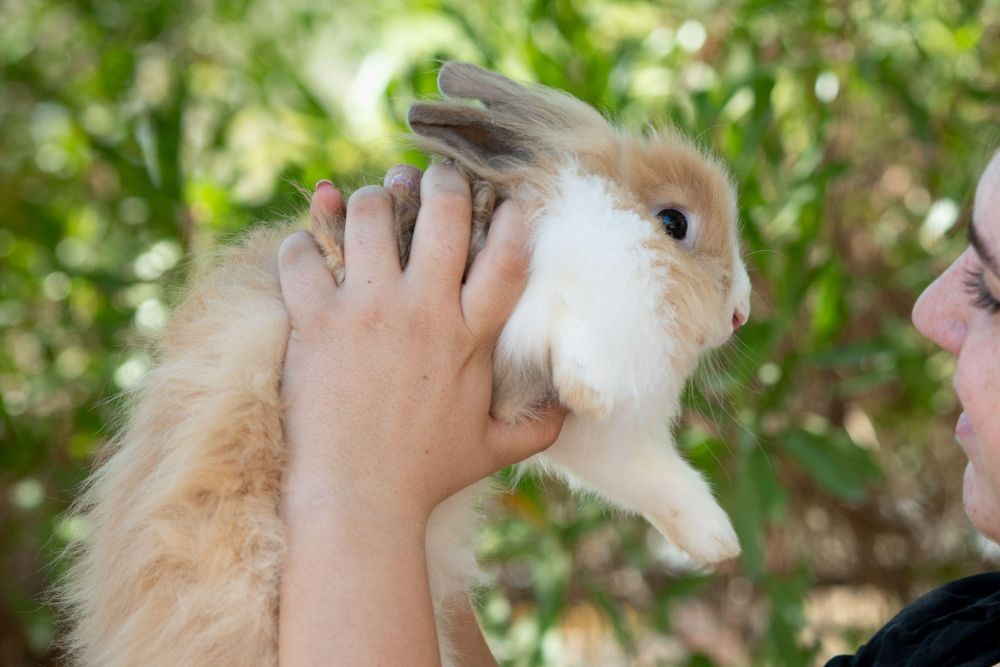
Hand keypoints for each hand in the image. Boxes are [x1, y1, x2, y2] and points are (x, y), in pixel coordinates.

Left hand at [278, 162, 565, 523]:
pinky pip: (302, 256)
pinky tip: (307, 249)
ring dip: (370, 200)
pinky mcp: (316, 322)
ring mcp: (367, 311)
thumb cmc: (425, 475)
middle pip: (442, 211)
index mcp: (470, 335)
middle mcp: (423, 310)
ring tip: (369, 205)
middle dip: (439, 181)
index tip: (503, 200)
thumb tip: (573, 413)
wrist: (358, 501)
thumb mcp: (493, 450)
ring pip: (369, 215)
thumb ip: (539, 427)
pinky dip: (302, 243)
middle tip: (429, 178)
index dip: (510, 214)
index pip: (506, 253)